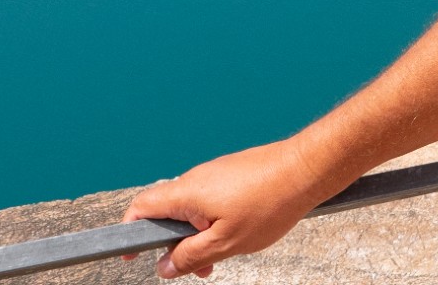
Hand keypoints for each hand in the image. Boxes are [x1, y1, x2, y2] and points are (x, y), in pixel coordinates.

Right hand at [122, 138, 336, 277]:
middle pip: (168, 214)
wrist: (308, 168)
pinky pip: (212, 201)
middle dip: (177, 245)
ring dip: (200, 237)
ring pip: (193, 210)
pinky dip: (216, 222)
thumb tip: (164, 267)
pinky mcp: (232, 173)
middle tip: (199, 268)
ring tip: (223, 256)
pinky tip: (239, 234)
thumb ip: (191, 257)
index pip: (141, 208)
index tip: (132, 254)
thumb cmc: (271, 202)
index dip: (129, 232)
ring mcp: (215, 173)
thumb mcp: (226, 243)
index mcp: (186, 193)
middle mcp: (195, 179)